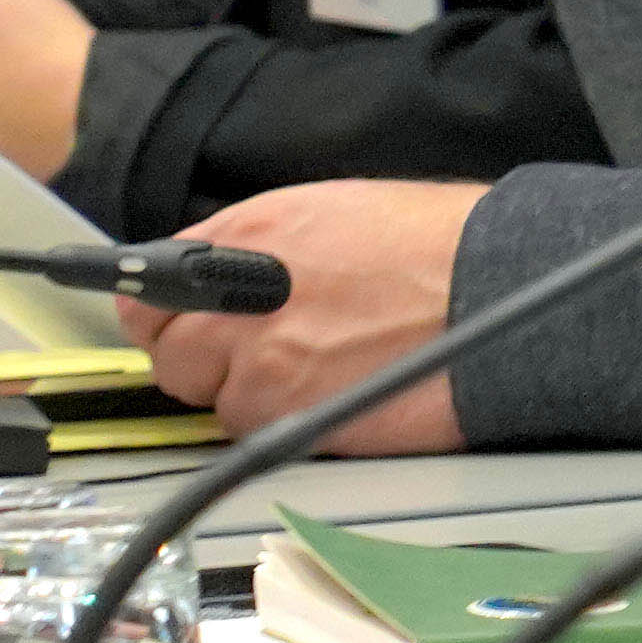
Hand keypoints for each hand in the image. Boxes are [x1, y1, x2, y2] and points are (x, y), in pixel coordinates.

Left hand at [118, 178, 478, 447]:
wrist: (492, 286)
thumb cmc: (432, 242)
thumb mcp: (325, 208)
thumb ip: (249, 242)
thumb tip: (201, 271)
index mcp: (243, 237)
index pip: (148, 292)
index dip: (166, 313)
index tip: (174, 320)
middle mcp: (236, 302)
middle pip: (171, 358)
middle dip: (205, 358)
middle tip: (258, 349)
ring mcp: (261, 367)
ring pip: (216, 404)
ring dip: (250, 394)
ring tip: (316, 367)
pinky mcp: (292, 419)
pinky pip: (259, 434)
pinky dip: (286, 422)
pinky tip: (332, 390)